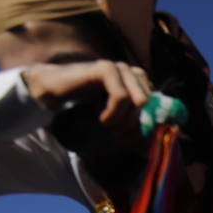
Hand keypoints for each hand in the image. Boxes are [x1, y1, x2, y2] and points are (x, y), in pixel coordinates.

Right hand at [22, 61, 151, 128]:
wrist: (55, 92)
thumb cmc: (85, 108)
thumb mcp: (115, 121)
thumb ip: (134, 128)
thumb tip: (152, 145)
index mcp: (139, 83)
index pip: (157, 106)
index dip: (145, 125)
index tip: (126, 138)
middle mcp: (133, 73)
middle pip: (149, 105)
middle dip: (133, 124)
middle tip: (114, 132)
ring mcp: (120, 67)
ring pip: (138, 101)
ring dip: (123, 120)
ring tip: (107, 126)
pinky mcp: (106, 68)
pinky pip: (121, 96)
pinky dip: (113, 113)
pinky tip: (101, 119)